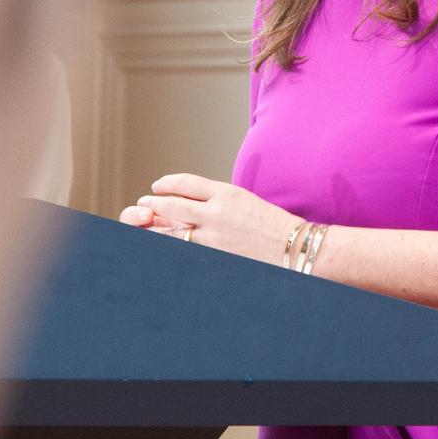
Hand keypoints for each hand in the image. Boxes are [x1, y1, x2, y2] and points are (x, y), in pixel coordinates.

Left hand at [119, 172, 297, 259]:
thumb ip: (218, 199)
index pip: (185, 183)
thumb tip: (190, 201)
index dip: (166, 184)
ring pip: (170, 230)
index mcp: (226, 193)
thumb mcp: (244, 200)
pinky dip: (169, 245)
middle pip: (170, 205)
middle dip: (152, 205)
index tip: (157, 187)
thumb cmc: (272, 224)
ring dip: (154, 227)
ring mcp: (212, 236)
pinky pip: (182, 249)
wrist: (294, 246)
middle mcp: (216, 212)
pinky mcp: (213, 255)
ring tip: (145, 224)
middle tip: (143, 205)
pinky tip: (163, 243)